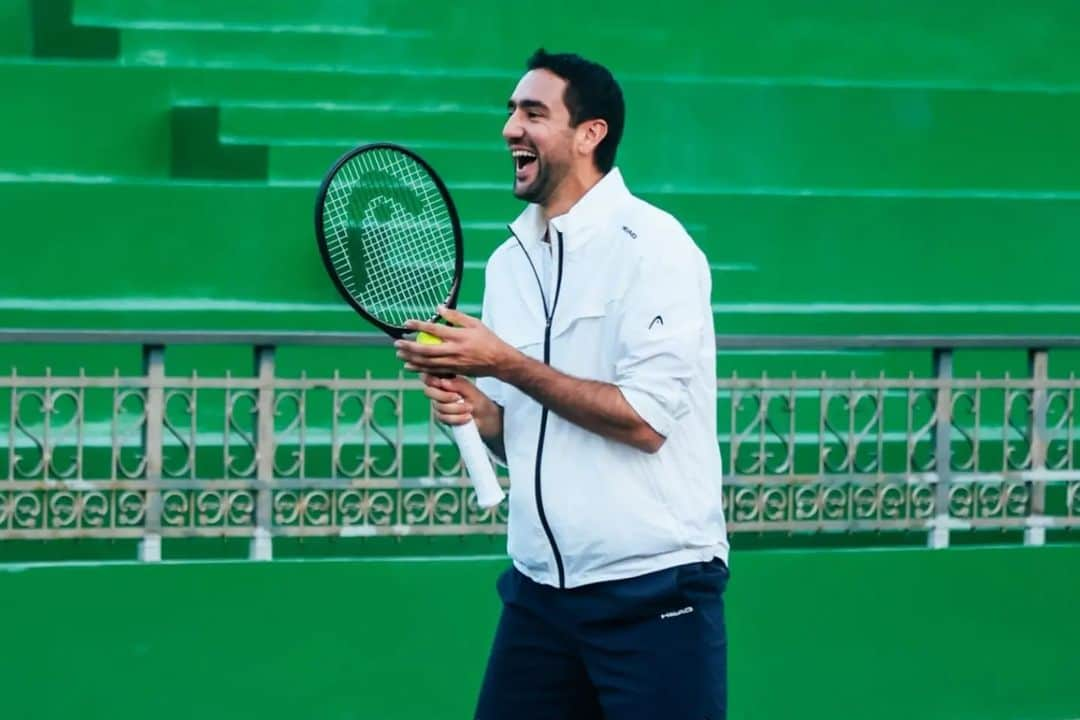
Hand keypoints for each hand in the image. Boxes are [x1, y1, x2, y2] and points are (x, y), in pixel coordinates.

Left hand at [395, 306, 517, 377]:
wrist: (499, 361)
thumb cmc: (487, 340)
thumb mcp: (474, 323)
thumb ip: (456, 316)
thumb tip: (439, 308)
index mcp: (459, 336)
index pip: (434, 329)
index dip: (419, 325)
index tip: (406, 322)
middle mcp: (454, 350)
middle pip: (427, 349)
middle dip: (410, 346)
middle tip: (397, 343)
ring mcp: (453, 363)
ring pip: (428, 363)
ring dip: (412, 359)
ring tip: (399, 354)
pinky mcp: (454, 371)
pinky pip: (434, 370)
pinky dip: (421, 369)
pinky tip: (411, 366)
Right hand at [420, 373, 501, 437]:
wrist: (486, 419)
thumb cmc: (480, 402)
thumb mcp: (471, 390)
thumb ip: (458, 384)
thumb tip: (443, 382)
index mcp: (447, 381)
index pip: (430, 377)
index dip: (431, 380)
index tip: (440, 383)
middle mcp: (441, 392)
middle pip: (429, 392)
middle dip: (444, 396)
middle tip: (458, 397)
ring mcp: (440, 405)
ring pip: (438, 407)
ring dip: (455, 409)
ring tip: (469, 408)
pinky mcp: (443, 418)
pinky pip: (443, 418)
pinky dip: (457, 418)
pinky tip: (466, 417)